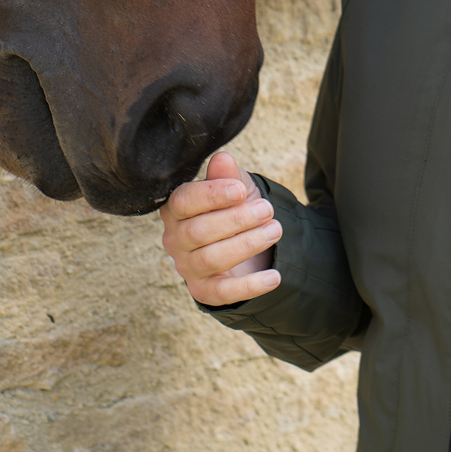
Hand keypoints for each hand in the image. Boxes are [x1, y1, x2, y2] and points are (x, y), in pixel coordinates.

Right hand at [160, 151, 282, 305]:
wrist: (245, 239)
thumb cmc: (235, 206)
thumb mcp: (236, 185)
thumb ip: (228, 174)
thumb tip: (222, 158)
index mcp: (177, 209)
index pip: (183, 201)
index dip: (212, 195)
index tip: (241, 190)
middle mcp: (176, 239)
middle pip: (197, 232)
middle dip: (236, 219)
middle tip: (266, 210)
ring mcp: (187, 266)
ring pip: (211, 259)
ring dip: (247, 244)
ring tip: (275, 230)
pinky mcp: (204, 290)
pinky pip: (223, 292)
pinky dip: (250, 286)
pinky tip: (275, 277)